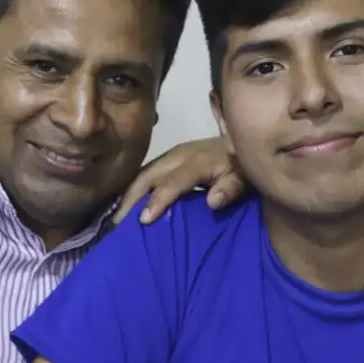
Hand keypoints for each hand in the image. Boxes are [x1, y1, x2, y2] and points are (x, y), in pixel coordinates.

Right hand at [113, 138, 247, 225]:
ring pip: (144, 172)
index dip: (157, 200)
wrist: (244, 139)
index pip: (172, 182)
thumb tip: (213, 201)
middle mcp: (180, 154)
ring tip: (118, 216)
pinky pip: (148, 171)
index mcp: (198, 160)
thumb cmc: (243, 166)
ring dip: (129, 193)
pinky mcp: (170, 156)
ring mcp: (173, 154)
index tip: (144, 220)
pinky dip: (136, 187)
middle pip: (148, 175)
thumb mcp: (245, 177)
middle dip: (131, 198)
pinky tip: (128, 202)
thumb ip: (231, 188)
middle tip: (118, 223)